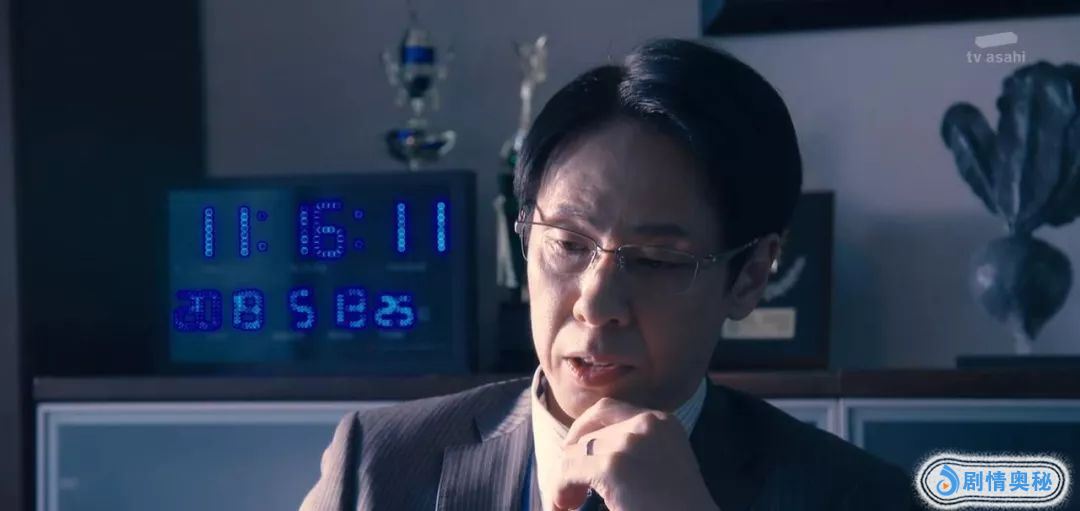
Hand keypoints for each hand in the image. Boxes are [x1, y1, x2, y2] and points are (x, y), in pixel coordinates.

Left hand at [547, 397, 719, 510]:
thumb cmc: (677, 507)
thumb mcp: (663, 465)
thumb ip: (635, 450)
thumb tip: (583, 450)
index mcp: (662, 422)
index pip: (606, 409)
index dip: (584, 430)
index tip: (577, 456)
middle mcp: (646, 424)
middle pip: (588, 430)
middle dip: (573, 457)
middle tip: (571, 487)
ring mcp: (630, 442)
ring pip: (575, 452)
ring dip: (565, 478)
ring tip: (568, 502)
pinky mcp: (614, 466)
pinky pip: (568, 471)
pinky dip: (559, 490)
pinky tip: (565, 505)